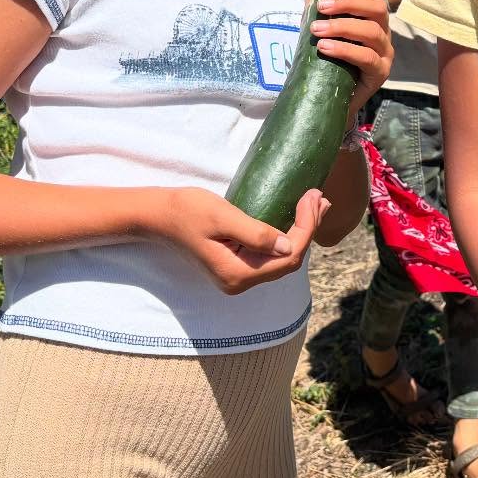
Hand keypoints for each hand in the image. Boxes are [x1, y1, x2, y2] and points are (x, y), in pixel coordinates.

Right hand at [155, 186, 328, 294]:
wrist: (158, 217)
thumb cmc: (186, 211)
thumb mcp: (222, 217)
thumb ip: (255, 233)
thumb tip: (288, 245)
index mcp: (237, 274)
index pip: (288, 256)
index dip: (307, 227)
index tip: (312, 196)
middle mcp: (240, 282)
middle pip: (288, 260)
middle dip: (308, 228)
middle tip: (320, 197)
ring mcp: (238, 276)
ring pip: (281, 258)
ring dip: (301, 231)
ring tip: (315, 204)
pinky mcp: (236, 265)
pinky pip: (270, 255)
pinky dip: (286, 235)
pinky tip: (296, 218)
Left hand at [308, 0, 393, 118]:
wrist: (328, 99)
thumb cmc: (327, 59)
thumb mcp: (321, 24)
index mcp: (372, 19)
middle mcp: (383, 33)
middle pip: (377, 8)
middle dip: (349, 3)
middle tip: (322, 7)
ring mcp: (385, 54)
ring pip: (372, 31)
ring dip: (342, 26)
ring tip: (316, 30)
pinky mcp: (379, 73)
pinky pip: (367, 57)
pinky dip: (345, 49)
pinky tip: (325, 47)